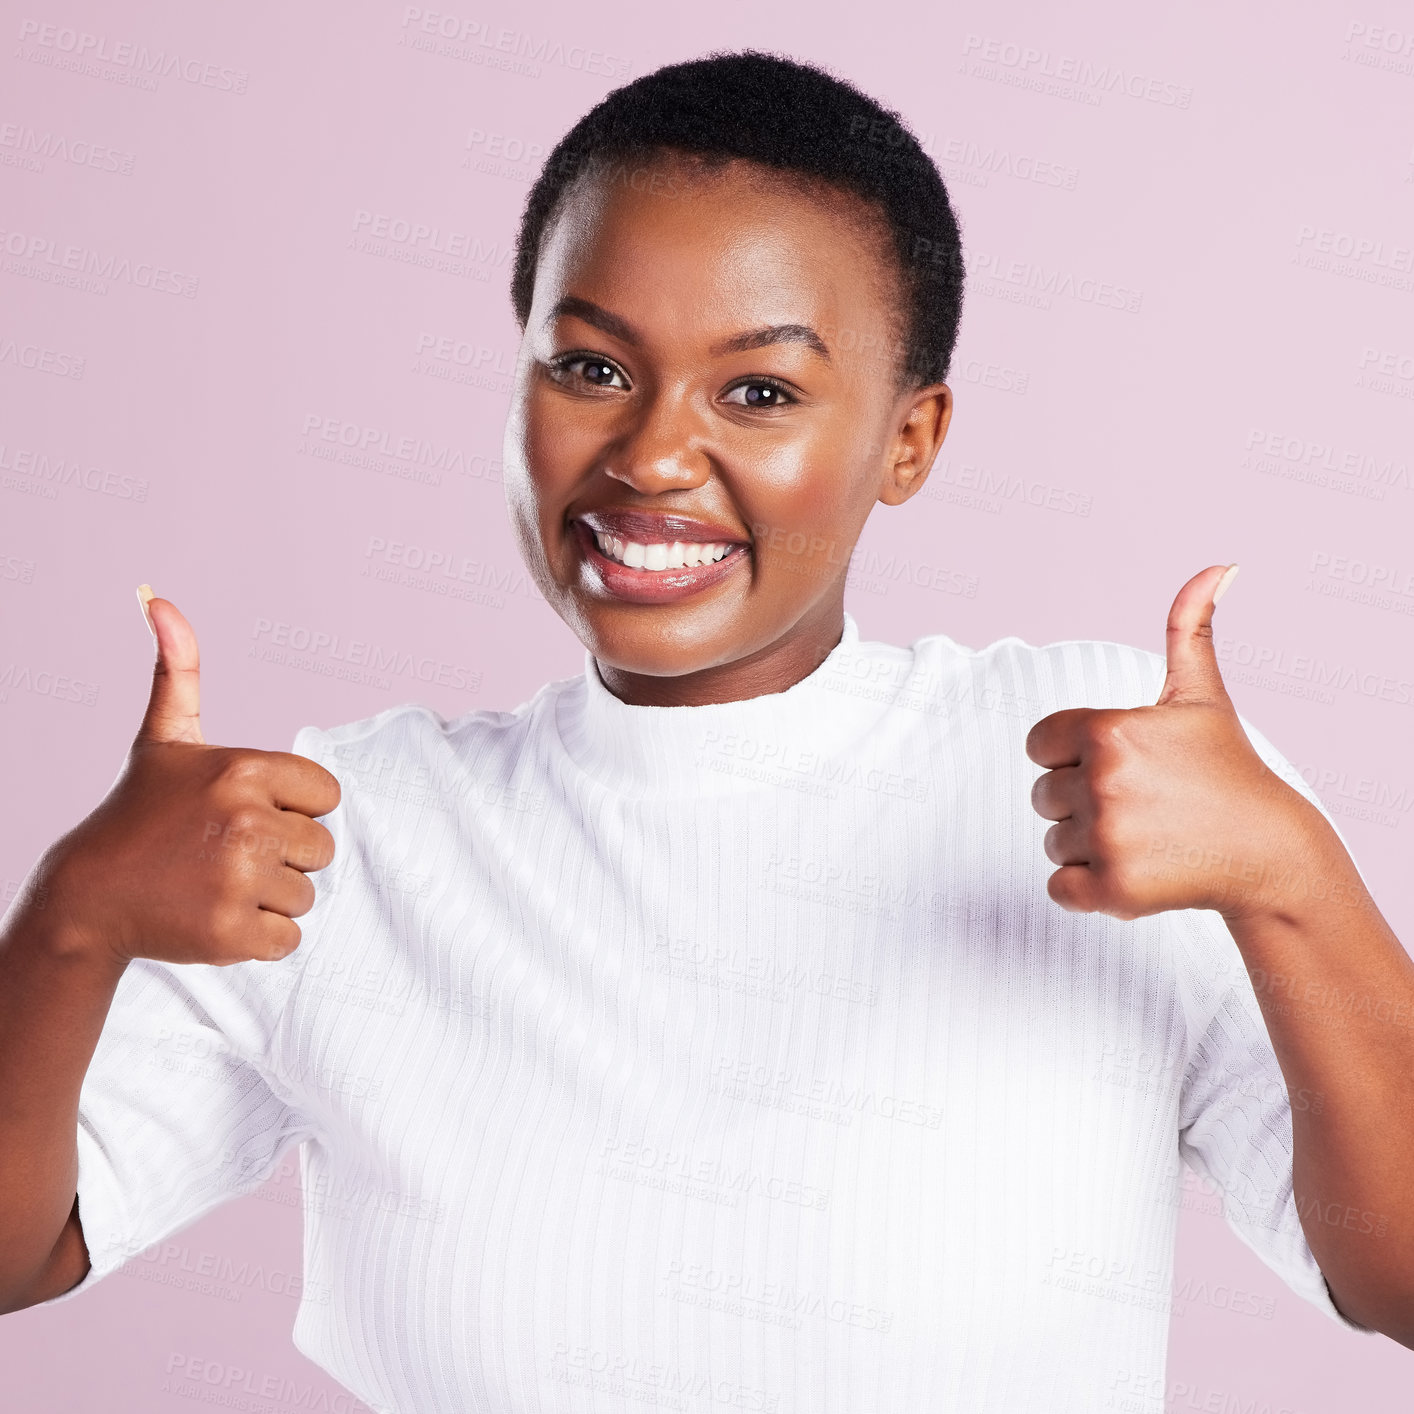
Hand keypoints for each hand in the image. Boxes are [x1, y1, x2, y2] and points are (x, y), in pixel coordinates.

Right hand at [36, 588, 340, 966]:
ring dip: (270, 896)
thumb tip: (158, 599)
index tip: (244, 814)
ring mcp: (238, 878)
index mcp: (246, 770)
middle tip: (225, 854)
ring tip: (216, 883)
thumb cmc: (139, 813)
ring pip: (307, 894)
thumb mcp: (164, 739)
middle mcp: (247, 821)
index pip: (327, 796)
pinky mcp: (231, 932)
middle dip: (283, 856)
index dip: (293, 809)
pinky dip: (258, 937)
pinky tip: (214, 917)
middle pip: (322, 848)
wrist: (89, 895)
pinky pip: (288, 938)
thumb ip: (179, 671)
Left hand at [1024, 564, 1325, 922]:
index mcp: (1108, 730)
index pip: (1039, 744)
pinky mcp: (1112, 888)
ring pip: (1053, 841)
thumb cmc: (1227, 770)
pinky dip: (1088, 890)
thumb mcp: (1201, 697)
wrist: (1268, 850)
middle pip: (1044, 794)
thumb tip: (1216, 567)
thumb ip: (1188, 629)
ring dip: (1088, 846)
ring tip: (1145, 837)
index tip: (1118, 765)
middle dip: (1082, 803)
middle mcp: (1102, 780)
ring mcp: (1107, 836)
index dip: (1070, 756)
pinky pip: (1059, 888)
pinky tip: (1135, 871)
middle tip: (1141, 805)